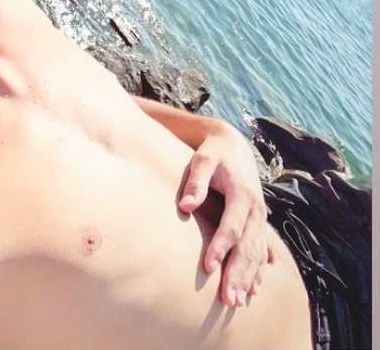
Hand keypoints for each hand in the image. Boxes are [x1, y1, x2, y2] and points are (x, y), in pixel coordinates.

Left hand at [178, 120, 270, 306]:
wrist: (233, 145)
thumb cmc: (213, 153)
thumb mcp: (202, 159)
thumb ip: (196, 181)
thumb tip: (186, 205)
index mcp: (242, 193)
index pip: (232, 226)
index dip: (221, 246)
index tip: (209, 267)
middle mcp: (256, 208)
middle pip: (248, 246)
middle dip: (238, 273)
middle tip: (228, 300)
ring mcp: (260, 216)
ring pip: (256, 252)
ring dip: (248, 278)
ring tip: (237, 302)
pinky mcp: (258, 222)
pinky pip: (261, 250)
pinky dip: (258, 270)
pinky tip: (253, 290)